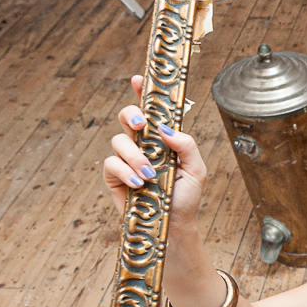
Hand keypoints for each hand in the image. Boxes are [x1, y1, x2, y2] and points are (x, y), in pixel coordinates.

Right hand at [102, 74, 207, 230]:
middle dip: (131, 114)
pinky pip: (110, 163)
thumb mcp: (196, 170)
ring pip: (118, 140)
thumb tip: (166, 128)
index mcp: (162, 140)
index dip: (142, 93)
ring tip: (149, 174)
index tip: (139, 79)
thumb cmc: (185, 198)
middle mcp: (142, 146)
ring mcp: (126, 160)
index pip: (151, 112)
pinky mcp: (114, 177)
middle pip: (127, 117)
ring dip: (134, 155)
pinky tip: (140, 184)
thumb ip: (186, 146)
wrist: (173, 227)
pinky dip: (125, 171)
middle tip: (141, 124)